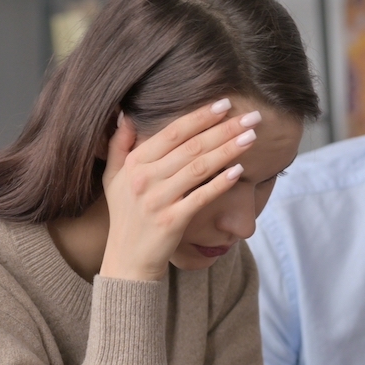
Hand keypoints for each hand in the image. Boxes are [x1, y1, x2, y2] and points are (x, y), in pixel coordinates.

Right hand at [100, 99, 259, 281]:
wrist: (128, 259)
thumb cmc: (125, 215)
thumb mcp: (112, 178)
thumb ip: (118, 145)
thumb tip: (126, 114)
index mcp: (134, 164)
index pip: (172, 133)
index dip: (200, 117)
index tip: (224, 104)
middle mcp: (144, 179)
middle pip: (191, 147)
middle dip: (224, 129)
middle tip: (250, 116)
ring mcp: (158, 201)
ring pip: (198, 168)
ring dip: (228, 150)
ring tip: (251, 137)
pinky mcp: (172, 221)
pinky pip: (201, 197)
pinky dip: (220, 183)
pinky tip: (239, 171)